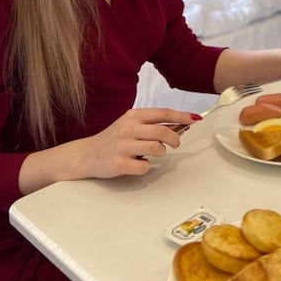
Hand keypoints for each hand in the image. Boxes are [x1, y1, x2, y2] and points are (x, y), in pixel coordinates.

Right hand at [18, 107, 201, 193]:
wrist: (85, 155)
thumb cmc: (113, 139)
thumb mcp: (131, 125)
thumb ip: (151, 124)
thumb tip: (181, 124)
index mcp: (133, 115)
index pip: (163, 113)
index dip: (181, 116)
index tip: (195, 119)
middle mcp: (128, 128)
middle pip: (163, 131)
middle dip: (174, 139)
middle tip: (175, 144)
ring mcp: (123, 146)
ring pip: (156, 149)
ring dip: (160, 153)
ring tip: (153, 154)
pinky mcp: (118, 163)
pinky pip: (144, 166)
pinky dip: (145, 167)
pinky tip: (138, 164)